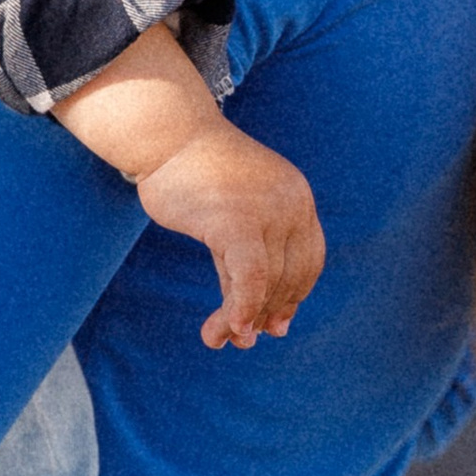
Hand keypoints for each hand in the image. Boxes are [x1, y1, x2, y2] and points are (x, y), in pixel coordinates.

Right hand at [135, 113, 325, 347]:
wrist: (166, 134)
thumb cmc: (193, 174)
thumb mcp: (233, 215)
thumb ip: (251, 260)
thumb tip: (268, 326)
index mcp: (298, 198)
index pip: (309, 261)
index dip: (293, 297)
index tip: (273, 324)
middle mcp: (292, 204)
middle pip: (289, 277)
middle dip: (266, 313)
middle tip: (244, 340)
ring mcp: (268, 212)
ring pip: (266, 284)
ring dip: (244, 320)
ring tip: (221, 340)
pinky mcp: (236, 222)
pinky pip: (248, 280)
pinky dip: (240, 310)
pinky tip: (228, 329)